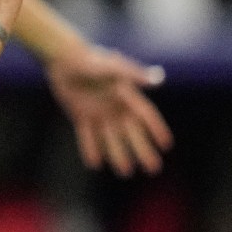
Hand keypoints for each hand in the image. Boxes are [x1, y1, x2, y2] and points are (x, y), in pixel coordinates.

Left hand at [46, 41, 170, 176]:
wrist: (64, 60)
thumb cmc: (92, 60)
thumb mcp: (114, 68)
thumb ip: (134, 74)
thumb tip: (158, 80)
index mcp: (127, 95)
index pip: (146, 116)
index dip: (157, 130)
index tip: (167, 145)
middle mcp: (115, 107)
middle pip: (133, 133)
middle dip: (143, 151)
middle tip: (153, 169)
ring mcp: (99, 112)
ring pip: (111, 138)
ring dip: (118, 154)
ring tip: (125, 172)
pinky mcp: (81, 115)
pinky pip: (88, 135)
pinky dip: (90, 148)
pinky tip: (95, 164)